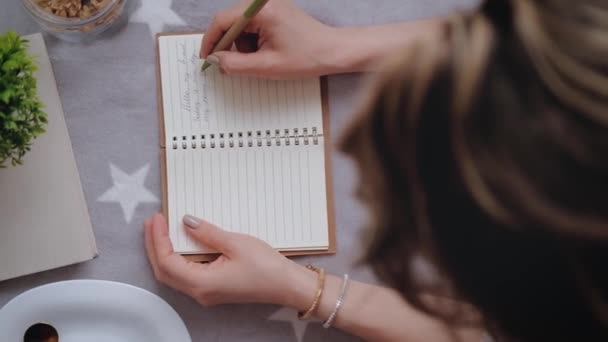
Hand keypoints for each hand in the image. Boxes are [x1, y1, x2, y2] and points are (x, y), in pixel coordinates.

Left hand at [144, 213, 315, 306]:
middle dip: (154, 246)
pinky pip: (185, 275)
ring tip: (160, 230)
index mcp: (202, 283)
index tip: (157, 219)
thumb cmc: (266, 267)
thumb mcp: (235, 243)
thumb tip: (186, 222)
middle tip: (152, 222)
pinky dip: (176, 258)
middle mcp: (200, 292)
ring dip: (163, 252)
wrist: (287, 285)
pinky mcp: (213, 289)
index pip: (167, 261)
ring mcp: (206, 293)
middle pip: (164, 271)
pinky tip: (179, 243)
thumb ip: (207, 233)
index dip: (158, 239)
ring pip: (173, 275)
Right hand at [200, 0, 338, 78]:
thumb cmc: (306, 58)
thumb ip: (236, 64)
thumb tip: (214, 60)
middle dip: (228, 46)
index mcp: (261, 11)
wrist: (333, 52)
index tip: (206, 58)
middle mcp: (264, 3)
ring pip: (240, 25)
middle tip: (229, 66)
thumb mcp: (267, 66)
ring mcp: (270, 5)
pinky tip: (264, 54)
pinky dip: (252, 42)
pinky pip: (253, 25)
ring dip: (242, 46)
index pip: (222, 20)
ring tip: (258, 61)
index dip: (211, 41)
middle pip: (230, 21)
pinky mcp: (275, 12)